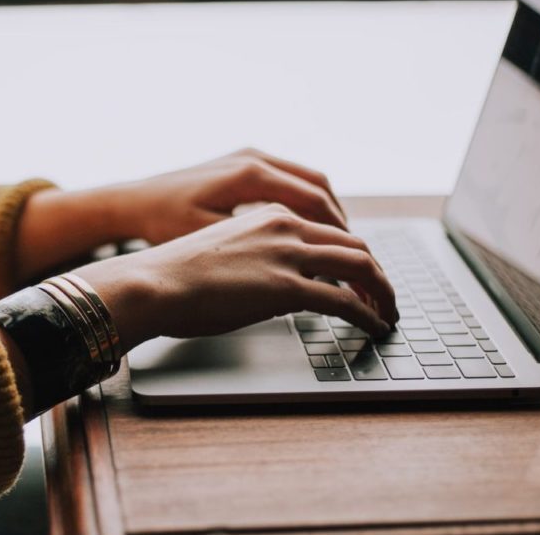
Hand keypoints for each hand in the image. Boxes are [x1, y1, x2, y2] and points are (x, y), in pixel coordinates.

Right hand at [72, 205, 397, 350]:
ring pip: (360, 266)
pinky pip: (346, 300)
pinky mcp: (286, 287)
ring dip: (382, 292)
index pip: (329, 229)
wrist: (152, 283)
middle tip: (384, 296)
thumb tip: (273, 286)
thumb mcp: (223, 252)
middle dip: (377, 273)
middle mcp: (285, 226)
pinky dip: (368, 314)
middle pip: (354, 244)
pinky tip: (374, 326)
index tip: (361, 276)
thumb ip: (256, 257)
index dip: (353, 254)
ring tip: (387, 313)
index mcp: (269, 214)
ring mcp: (288, 254)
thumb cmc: (174, 275)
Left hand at [105, 148, 347, 244]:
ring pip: (308, 181)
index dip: (340, 235)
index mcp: (250, 175)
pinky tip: (309, 229)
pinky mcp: (242, 163)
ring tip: (340, 245)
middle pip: (320, 188)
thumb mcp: (210, 241)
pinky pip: (290, 179)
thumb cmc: (163, 224)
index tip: (355, 261)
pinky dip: (307, 202)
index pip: (315, 202)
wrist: (132, 202)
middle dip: (342, 224)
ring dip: (327, 212)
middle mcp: (254, 159)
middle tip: (357, 256)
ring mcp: (249, 157)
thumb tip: (301, 269)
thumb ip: (257, 250)